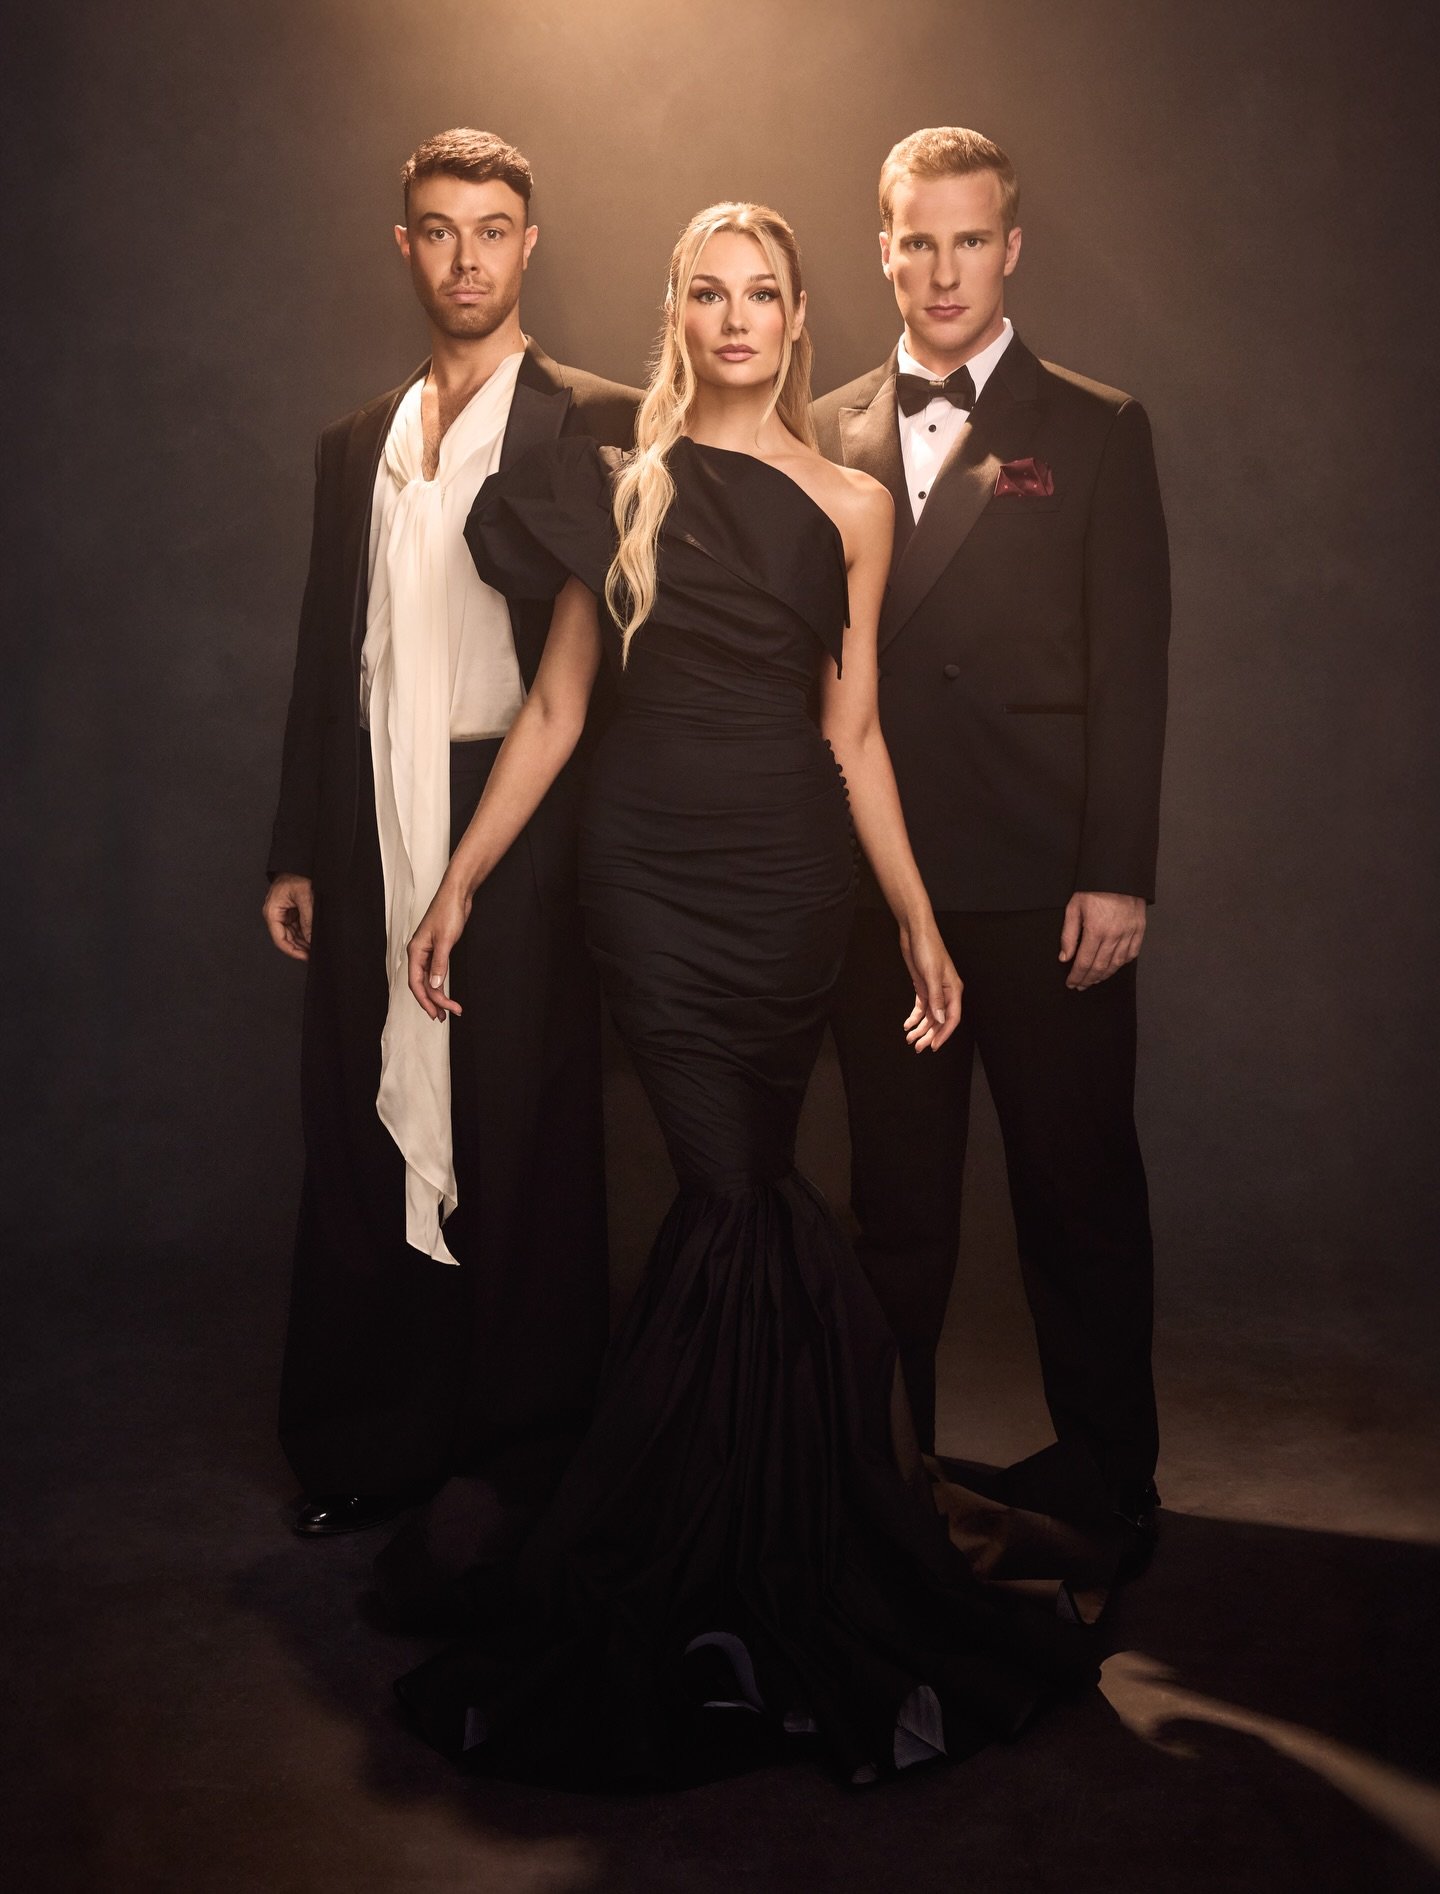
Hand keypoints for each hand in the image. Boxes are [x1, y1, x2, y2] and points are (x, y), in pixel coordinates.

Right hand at [263, 874, 313, 960]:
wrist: (300, 862)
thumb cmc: (297, 874)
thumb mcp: (305, 897)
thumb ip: (308, 919)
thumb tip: (310, 938)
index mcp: (272, 912)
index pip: (280, 939)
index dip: (293, 951)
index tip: (305, 957)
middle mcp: (276, 914)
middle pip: (286, 939)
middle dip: (300, 948)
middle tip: (314, 954)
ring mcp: (283, 914)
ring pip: (292, 935)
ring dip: (303, 942)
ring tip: (315, 948)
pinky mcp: (291, 911)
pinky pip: (297, 927)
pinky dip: (305, 933)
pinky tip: (314, 938)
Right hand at [407, 876, 472, 1020]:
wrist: (457, 895)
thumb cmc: (448, 912)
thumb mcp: (445, 940)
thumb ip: (439, 964)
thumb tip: (435, 985)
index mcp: (415, 951)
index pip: (416, 983)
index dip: (425, 1001)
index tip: (436, 1013)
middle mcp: (418, 953)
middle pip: (422, 984)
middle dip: (432, 1002)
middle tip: (443, 1017)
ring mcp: (428, 952)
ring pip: (429, 980)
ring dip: (437, 996)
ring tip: (448, 1010)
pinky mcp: (438, 949)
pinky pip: (435, 972)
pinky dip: (440, 984)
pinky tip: (445, 993)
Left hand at [899, 922, 961, 1051]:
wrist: (915, 933)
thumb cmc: (928, 949)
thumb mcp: (932, 975)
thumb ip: (936, 999)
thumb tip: (940, 1020)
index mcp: (953, 990)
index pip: (952, 1018)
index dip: (944, 1034)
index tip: (933, 1046)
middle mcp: (945, 992)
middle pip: (939, 1020)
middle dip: (929, 1035)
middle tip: (918, 1047)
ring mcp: (934, 990)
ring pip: (929, 1016)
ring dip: (920, 1028)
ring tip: (910, 1038)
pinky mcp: (923, 987)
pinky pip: (921, 1007)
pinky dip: (914, 1017)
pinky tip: (907, 1025)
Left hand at [1059, 891, 1146, 989]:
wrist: (1119, 873)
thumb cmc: (1094, 888)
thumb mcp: (1074, 907)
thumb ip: (1068, 935)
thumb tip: (1065, 957)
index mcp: (1095, 930)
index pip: (1084, 962)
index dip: (1077, 976)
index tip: (1071, 983)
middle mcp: (1114, 935)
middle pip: (1100, 967)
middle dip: (1088, 979)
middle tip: (1081, 985)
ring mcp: (1129, 933)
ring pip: (1116, 964)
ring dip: (1104, 975)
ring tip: (1094, 979)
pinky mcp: (1139, 930)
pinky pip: (1132, 954)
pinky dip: (1122, 963)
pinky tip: (1114, 966)